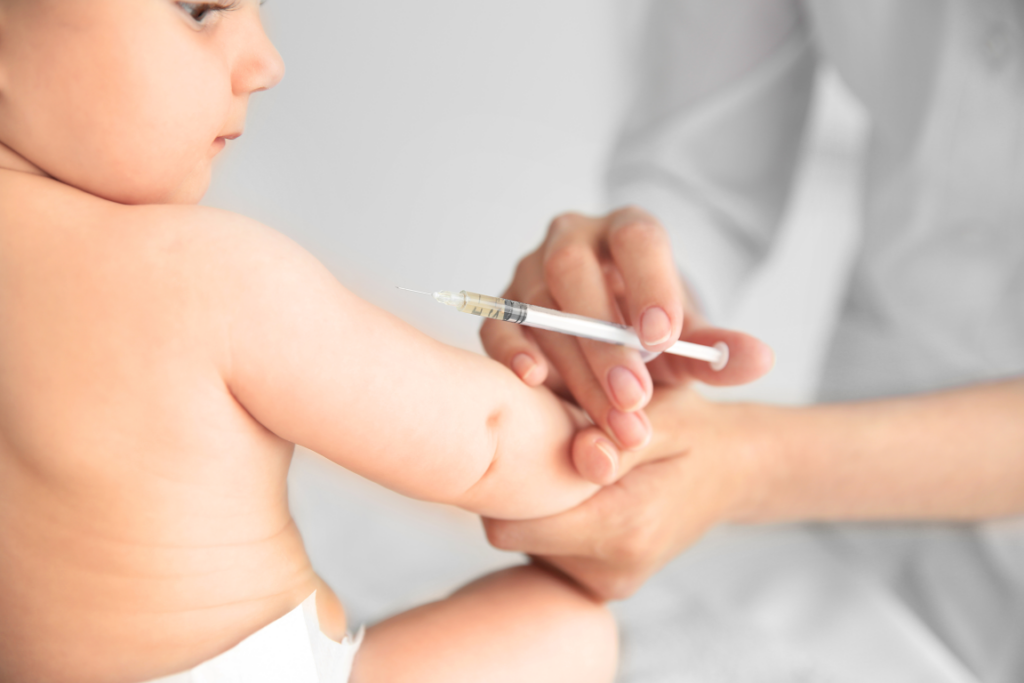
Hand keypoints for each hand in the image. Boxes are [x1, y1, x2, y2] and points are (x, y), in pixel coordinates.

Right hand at [481, 207, 772, 472]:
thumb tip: (760, 359)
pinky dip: (513, 352)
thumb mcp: (688, 338)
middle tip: (633, 397)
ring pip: (541, 308)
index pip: (636, 240)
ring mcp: (530, 271)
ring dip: (573, 367)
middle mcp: (572, 239)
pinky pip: (499, 325)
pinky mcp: (504, 308)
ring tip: (609, 418)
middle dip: (605, 340)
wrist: (611, 332)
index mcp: (626, 230)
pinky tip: (535, 382)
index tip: (663, 338)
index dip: (649, 285)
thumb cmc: (649, 331)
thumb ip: (718, 349)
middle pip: (576, 273)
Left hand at [483, 386, 774, 599]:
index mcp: (624, 528)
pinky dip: (553, 520)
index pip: (513, 523)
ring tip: (563, 465)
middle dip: (514, 491)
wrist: (734, 472)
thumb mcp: (662, 418)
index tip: (507, 442)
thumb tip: (560, 452)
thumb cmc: (693, 432)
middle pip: (514, 534)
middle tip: (531, 443)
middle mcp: (612, 569)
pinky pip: (551, 552)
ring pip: (529, 542)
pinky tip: (577, 491)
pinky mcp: (604, 584)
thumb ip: (611, 438)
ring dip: (534, 505)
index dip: (499, 483)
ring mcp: (608, 583)